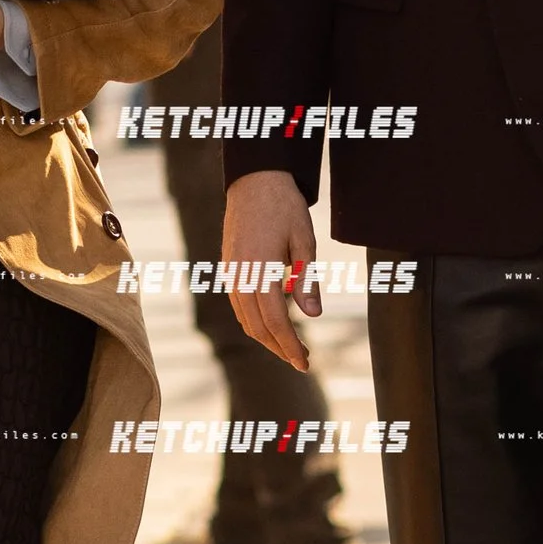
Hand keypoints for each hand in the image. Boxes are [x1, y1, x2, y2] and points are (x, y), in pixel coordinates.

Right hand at [222, 169, 321, 372]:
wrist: (255, 180)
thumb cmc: (284, 207)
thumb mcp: (304, 240)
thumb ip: (307, 279)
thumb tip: (313, 314)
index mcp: (260, 270)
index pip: (274, 321)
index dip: (290, 346)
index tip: (305, 363)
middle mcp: (240, 276)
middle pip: (257, 326)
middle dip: (279, 348)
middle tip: (302, 361)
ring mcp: (231, 273)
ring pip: (245, 318)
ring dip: (266, 338)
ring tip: (289, 348)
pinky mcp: (229, 268)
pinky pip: (238, 305)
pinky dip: (254, 322)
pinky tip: (270, 325)